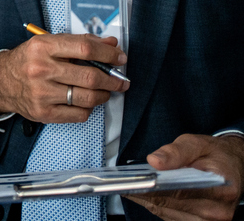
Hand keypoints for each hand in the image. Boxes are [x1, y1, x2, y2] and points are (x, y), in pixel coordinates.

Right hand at [0, 33, 128, 122]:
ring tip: (104, 91)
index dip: (108, 53)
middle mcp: (41, 69)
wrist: (0, 82)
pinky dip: (88, 108)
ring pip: (87, 97)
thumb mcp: (48, 44)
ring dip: (103, 95)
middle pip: (90, 76)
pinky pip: (79, 114)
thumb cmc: (28, 61)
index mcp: (42, 47)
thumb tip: (110, 45)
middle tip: (119, 80)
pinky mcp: (44, 112)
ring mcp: (42, 93)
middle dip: (112, 79)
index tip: (119, 58)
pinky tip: (84, 101)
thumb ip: (80, 43)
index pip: (84, 48)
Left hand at [127, 134, 243, 220]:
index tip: (131, 182)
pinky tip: (145, 195)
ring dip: (148, 202)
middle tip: (123, 183)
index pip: (179, 192)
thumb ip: (176, 151)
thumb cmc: (214, 154)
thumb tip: (155, 161)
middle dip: (145, 194)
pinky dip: (157, 206)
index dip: (152, 188)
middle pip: (171, 205)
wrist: (232, 166)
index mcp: (220, 188)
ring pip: (168, 214)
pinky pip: (172, 217)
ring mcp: (211, 220)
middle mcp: (218, 210)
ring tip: (130, 187)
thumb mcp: (197, 143)